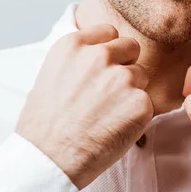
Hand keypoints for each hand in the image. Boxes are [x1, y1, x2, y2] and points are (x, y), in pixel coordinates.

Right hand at [16, 25, 153, 190]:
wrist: (48, 159)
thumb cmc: (42, 125)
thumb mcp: (48, 77)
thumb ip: (76, 61)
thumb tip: (93, 60)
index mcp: (74, 45)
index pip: (109, 32)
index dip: (108, 52)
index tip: (102, 69)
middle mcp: (99, 55)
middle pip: (131, 48)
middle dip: (124, 66)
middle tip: (109, 94)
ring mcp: (122, 78)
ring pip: (141, 76)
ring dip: (131, 92)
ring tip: (108, 116)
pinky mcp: (140, 103)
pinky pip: (148, 103)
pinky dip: (137, 116)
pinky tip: (115, 129)